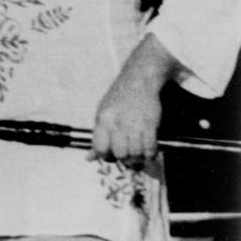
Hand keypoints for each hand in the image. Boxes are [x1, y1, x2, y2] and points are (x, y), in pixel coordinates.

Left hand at [88, 34, 178, 169]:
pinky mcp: (150, 124)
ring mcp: (135, 123)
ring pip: (136, 153)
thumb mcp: (103, 114)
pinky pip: (150, 148)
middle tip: (127, 157)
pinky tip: (148, 151)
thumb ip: (98, 137)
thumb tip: (89, 158)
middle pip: (120, 154)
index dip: (105, 157)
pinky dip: (150, 154)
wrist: (138, 80)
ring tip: (138, 155)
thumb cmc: (119, 98)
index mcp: (103, 120)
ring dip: (138, 158)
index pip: (100, 148)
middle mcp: (118, 122)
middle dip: (124, 159)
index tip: (110, 156)